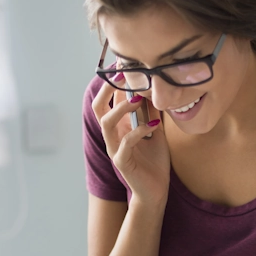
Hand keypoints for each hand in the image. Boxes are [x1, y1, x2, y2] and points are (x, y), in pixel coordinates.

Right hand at [91, 78, 169, 206]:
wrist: (156, 191)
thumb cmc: (154, 162)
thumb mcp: (156, 131)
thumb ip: (152, 112)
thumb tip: (157, 89)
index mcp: (119, 127)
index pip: (109, 100)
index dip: (113, 82)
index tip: (123, 64)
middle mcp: (113, 136)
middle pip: (98, 108)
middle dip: (108, 89)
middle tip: (122, 75)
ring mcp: (115, 149)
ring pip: (106, 123)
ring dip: (121, 108)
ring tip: (139, 100)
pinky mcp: (122, 163)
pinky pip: (125, 144)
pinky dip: (139, 132)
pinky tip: (155, 126)